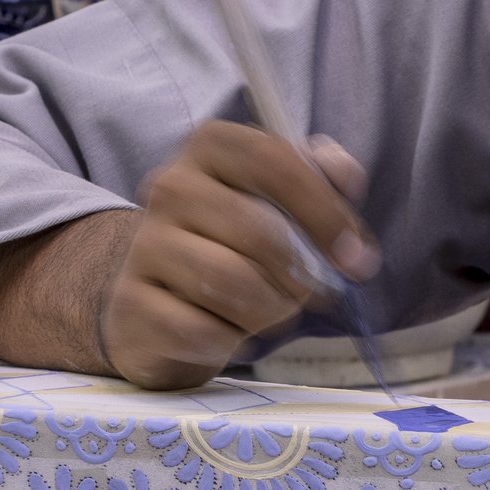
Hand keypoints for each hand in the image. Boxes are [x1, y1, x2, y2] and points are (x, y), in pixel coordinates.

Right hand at [100, 122, 378, 388]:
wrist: (149, 296)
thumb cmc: (229, 244)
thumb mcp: (274, 201)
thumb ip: (317, 178)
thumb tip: (347, 178)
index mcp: (209, 147)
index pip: (273, 161)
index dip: (325, 211)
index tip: (358, 259)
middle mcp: (169, 186)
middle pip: (258, 232)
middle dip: (300, 277)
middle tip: (308, 296)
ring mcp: (144, 245)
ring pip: (232, 284)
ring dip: (270, 311)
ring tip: (269, 313)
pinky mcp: (131, 304)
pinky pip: (203, 331)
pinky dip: (230, 341)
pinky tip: (226, 333)